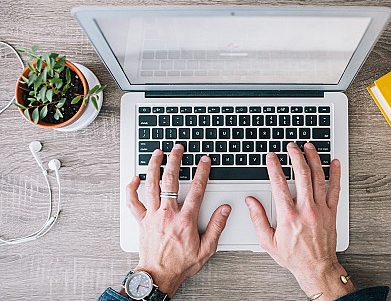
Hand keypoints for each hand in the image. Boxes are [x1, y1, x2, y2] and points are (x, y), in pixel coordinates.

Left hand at [126, 145, 230, 296]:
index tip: (204, 161)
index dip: (202, 172)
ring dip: (154, 166)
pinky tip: (134, 178)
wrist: (158, 276)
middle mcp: (167, 214)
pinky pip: (133, 202)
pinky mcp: (142, 221)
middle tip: (178, 149)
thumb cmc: (180, 264)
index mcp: (185, 220)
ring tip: (157, 153)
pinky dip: (131, 188)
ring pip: (151, 185)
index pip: (197, 189)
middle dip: (175, 161)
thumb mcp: (206, 249)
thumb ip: (217, 227)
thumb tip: (224, 210)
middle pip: (171, 180)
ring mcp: (153, 216)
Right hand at [246, 142, 354, 299]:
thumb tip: (250, 201)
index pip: (279, 183)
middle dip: (295, 156)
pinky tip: (334, 163)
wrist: (317, 268)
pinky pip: (335, 189)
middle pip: (301, 174)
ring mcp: (321, 209)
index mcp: (288, 215)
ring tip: (309, 147)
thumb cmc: (293, 256)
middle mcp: (306, 209)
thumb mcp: (268, 241)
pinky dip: (336, 174)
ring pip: (318, 177)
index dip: (274, 166)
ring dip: (313, 159)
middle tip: (291, 146)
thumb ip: (258, 218)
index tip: (271, 157)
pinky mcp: (332, 212)